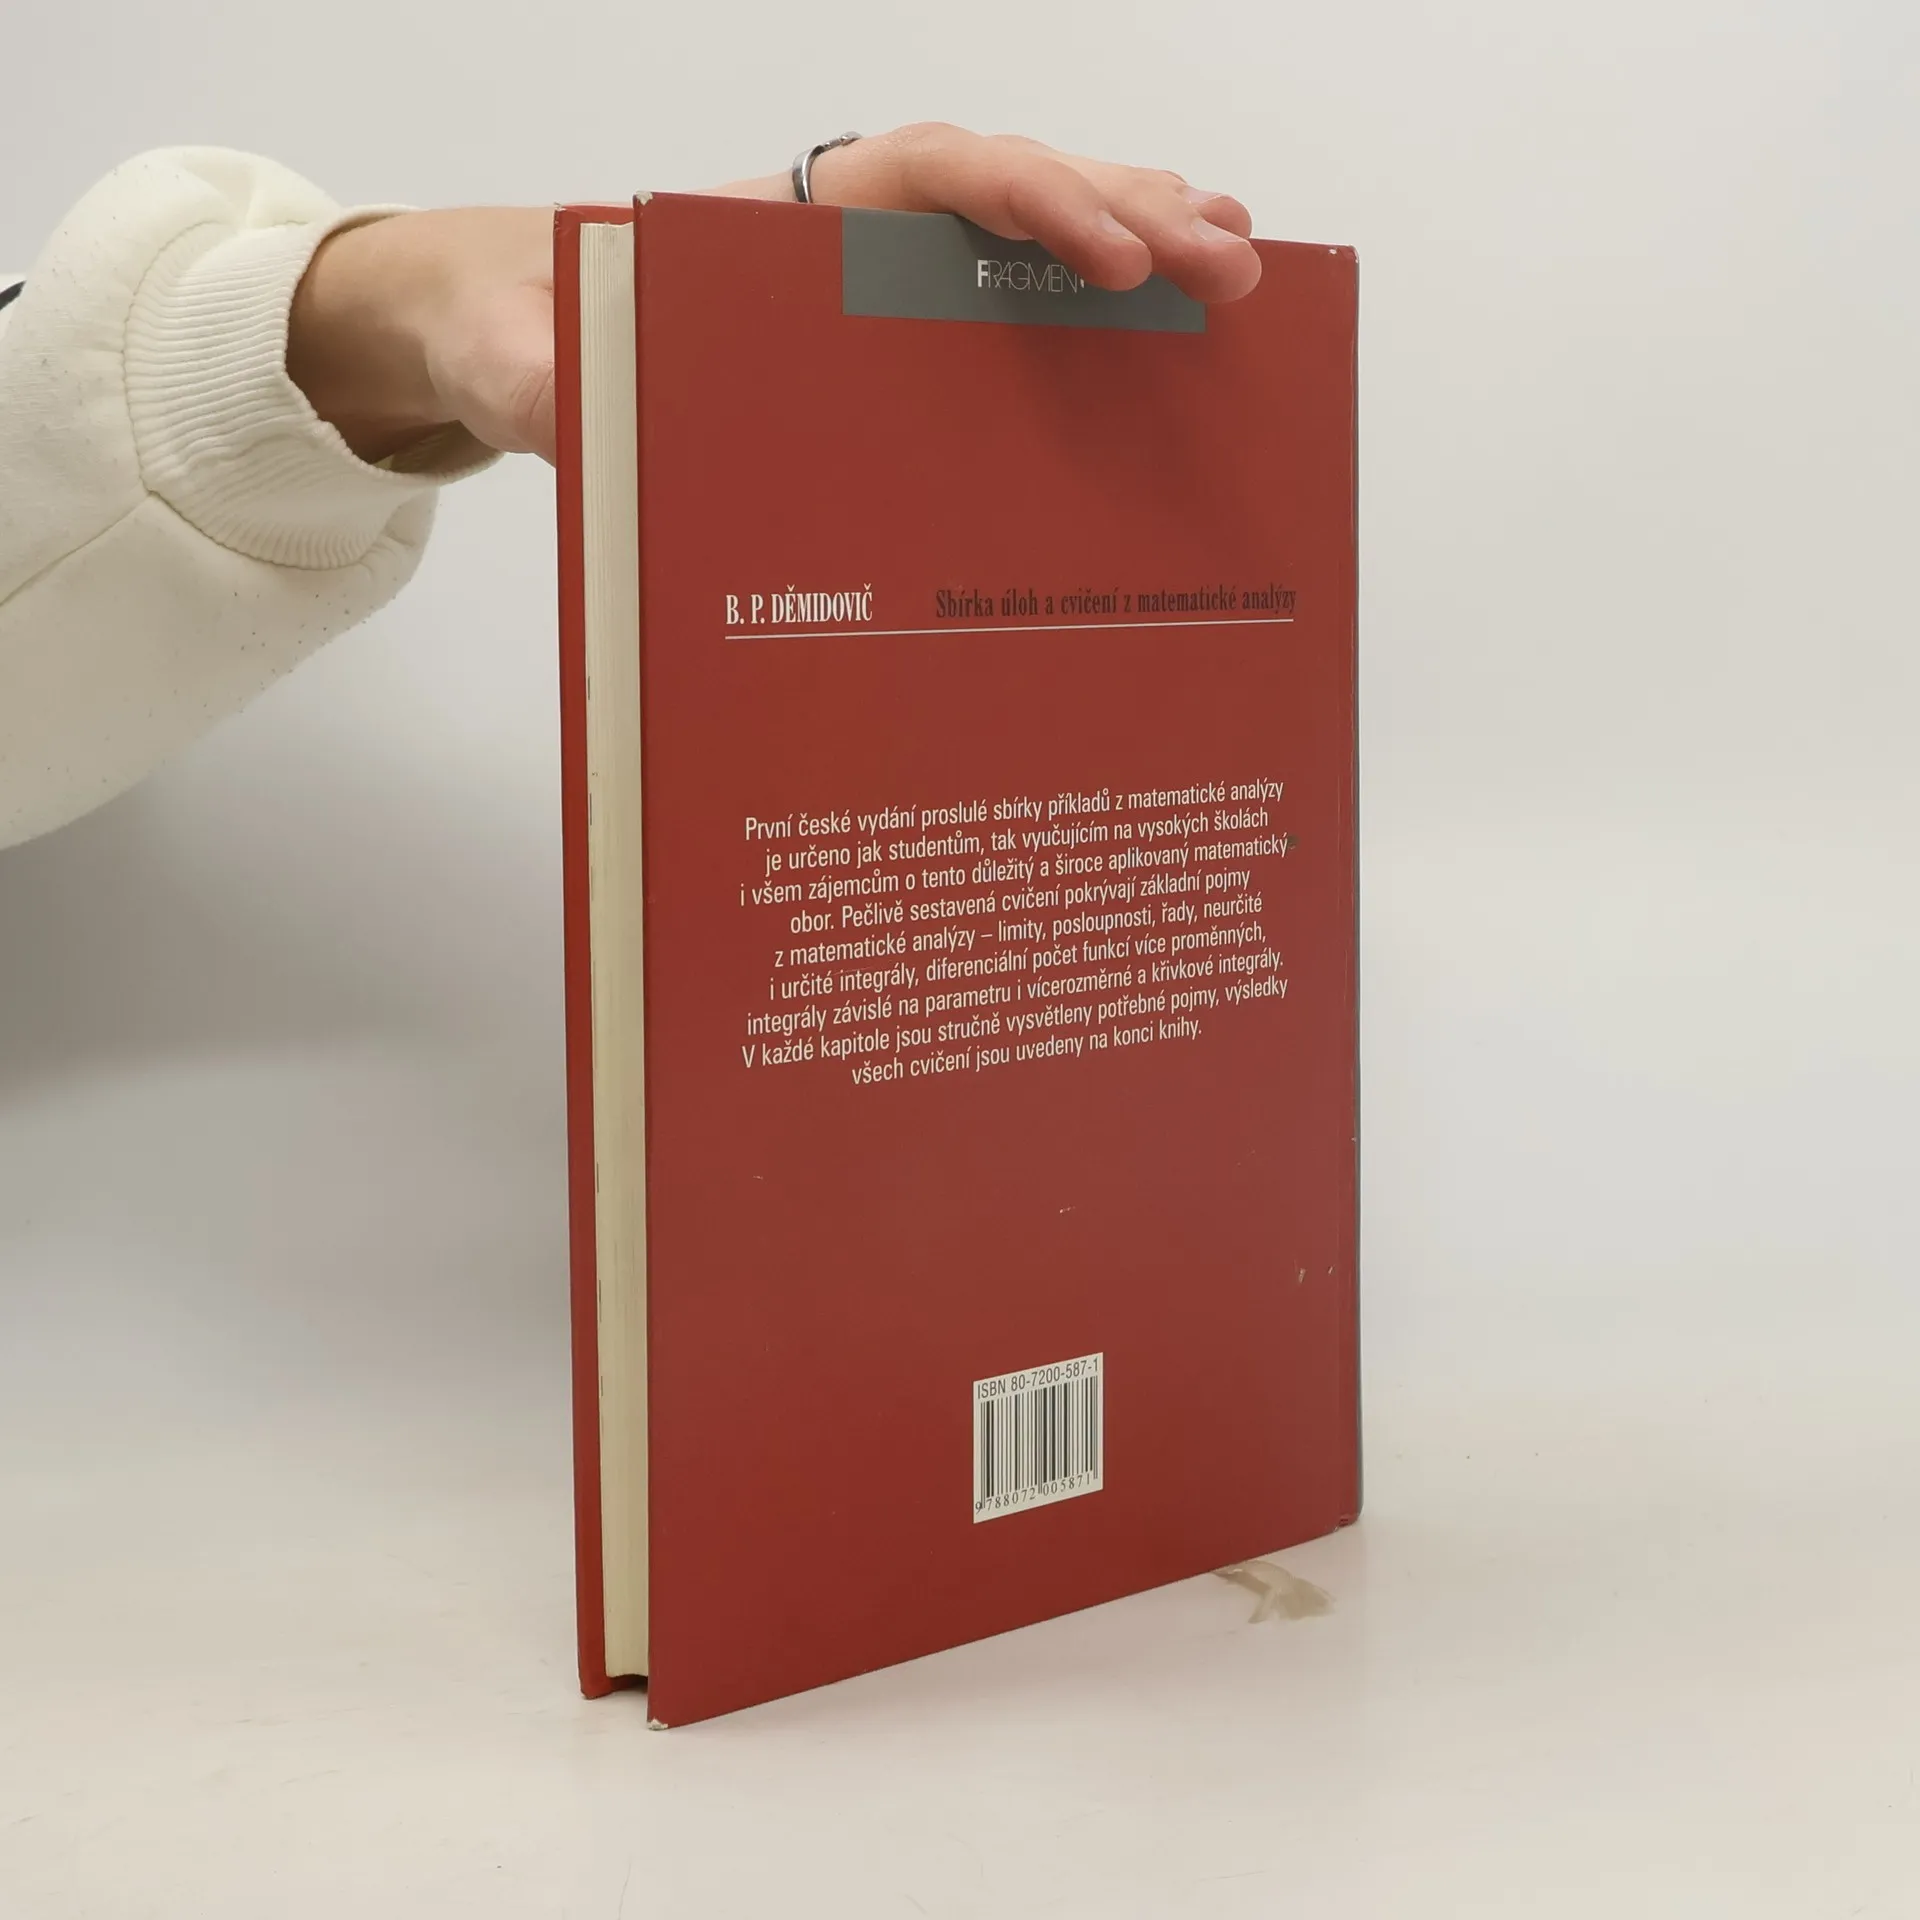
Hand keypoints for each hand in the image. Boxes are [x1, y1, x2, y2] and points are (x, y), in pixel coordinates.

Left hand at [287, 126, 1261, 466]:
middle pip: (1011, 191)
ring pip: (1027, 240)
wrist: (512, 333)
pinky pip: (1007, 307)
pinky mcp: (895, 343)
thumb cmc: (531, 326)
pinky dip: (1089, 306)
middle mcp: (850, 233)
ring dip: (1135, 242)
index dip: (1029, 200)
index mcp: (783, 219)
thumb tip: (574, 395)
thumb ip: (546, 373)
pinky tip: (1163, 325)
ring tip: (1238, 264)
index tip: (1107, 257)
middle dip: (1126, 214)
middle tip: (1228, 262)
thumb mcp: (523, 355)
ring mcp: (882, 284)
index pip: (930, 171)